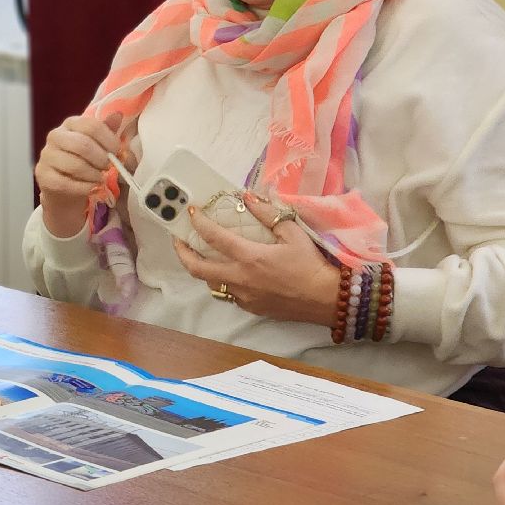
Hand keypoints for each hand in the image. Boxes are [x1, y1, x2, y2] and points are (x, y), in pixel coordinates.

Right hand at [34, 111, 129, 237]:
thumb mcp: (98, 144)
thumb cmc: (84, 161)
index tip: (117, 151)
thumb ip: (107, 131)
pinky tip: (91, 188)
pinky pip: (65, 183)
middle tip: (109, 167)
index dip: (108, 140)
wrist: (65, 185)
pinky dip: (83, 188)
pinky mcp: (43, 175)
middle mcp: (55, 136)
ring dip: (94, 175)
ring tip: (101, 179)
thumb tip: (117, 115)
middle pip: (82, 145)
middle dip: (101, 159)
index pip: (91, 125)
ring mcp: (47, 155)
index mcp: (71, 123)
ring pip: (74, 165)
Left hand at [172, 193, 339, 325]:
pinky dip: (222, 280)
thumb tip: (249, 196)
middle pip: (197, 268)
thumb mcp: (292, 233)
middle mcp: (240, 278)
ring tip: (200, 255)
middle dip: (182, 252)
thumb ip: (268, 214)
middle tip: (179, 240)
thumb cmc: (310, 264)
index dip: (198, 223)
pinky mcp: (249, 308)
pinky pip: (227, 293)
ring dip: (202, 268)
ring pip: (210, 283)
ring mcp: (242, 296)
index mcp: (250, 258)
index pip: (214, 238)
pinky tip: (227, 272)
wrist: (326, 299)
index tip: (191, 212)